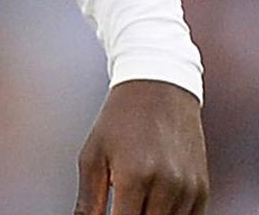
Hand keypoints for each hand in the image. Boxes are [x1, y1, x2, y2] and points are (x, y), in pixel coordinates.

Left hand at [75, 79, 207, 214]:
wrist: (158, 90)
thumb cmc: (120, 119)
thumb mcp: (93, 155)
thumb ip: (89, 198)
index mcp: (134, 176)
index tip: (108, 214)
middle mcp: (167, 185)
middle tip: (120, 206)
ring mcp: (188, 189)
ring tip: (135, 200)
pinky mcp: (202, 189)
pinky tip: (154, 205)